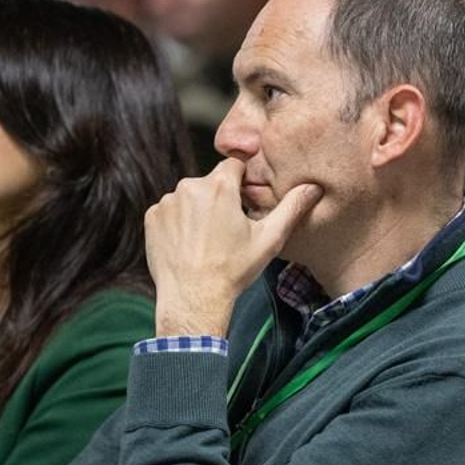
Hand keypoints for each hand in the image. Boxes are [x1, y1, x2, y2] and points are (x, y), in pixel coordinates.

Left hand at [145, 160, 321, 336]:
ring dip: (196, 211)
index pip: (234, 165)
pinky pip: (169, 211)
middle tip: (226, 231)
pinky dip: (177, 223)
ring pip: (188, 197)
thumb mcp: (269, 239)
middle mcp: (190, 187)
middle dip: (218, 200)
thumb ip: (292, 208)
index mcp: (220, 186)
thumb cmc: (232, 271)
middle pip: (210, 183)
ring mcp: (167, 202)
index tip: (243, 202)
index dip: (241, 182)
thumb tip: (313, 187)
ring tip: (205, 241)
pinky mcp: (151, 217)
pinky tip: (187, 245)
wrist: (193, 299)